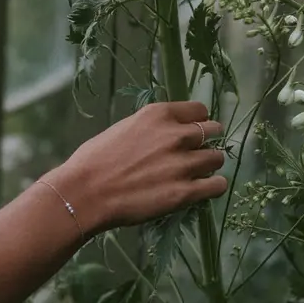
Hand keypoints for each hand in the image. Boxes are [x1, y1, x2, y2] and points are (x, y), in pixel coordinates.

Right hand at [47, 100, 225, 236]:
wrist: (86, 193)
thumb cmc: (95, 159)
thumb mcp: (124, 128)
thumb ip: (152, 128)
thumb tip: (166, 134)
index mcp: (159, 114)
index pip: (200, 110)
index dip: (198, 121)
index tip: (193, 130)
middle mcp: (176, 135)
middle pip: (214, 131)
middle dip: (207, 141)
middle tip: (196, 152)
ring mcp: (183, 164)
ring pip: (217, 158)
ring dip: (209, 165)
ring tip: (197, 173)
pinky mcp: (186, 193)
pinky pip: (217, 186)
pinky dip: (213, 186)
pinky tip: (204, 188)